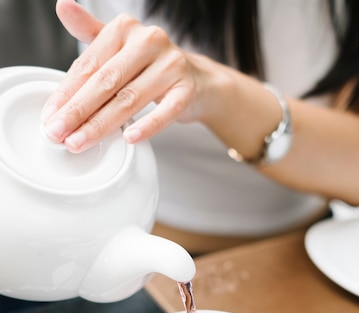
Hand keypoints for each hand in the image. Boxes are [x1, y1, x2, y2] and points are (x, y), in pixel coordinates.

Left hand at [41, 0, 205, 151]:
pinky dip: (147, 126)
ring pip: (129, 99)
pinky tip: (129, 138)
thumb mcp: (120, 45)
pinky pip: (165, 111)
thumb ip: (90, 32)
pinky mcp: (187, 90)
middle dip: (78, 111)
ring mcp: (170, 66)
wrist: (198, 80)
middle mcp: (148, 42)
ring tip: (79, 142)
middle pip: (106, 82)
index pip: (89, 64)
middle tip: (57, 133)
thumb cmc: (151, 66)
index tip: (49, 117)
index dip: (66, 92)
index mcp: (125, 29)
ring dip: (101, 125)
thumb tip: (62, 6)